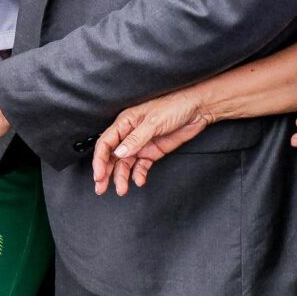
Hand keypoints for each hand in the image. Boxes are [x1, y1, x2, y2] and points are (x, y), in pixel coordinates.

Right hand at [92, 92, 210, 195]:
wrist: (197, 109)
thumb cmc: (174, 106)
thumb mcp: (153, 122)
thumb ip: (136, 139)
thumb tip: (119, 153)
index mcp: (125, 122)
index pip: (105, 143)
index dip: (100, 160)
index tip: (99, 175)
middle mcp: (130, 134)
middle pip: (112, 156)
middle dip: (105, 172)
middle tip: (101, 188)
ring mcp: (141, 144)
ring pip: (125, 163)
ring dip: (121, 177)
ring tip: (122, 189)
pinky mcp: (153, 152)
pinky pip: (141, 166)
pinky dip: (138, 174)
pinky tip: (139, 181)